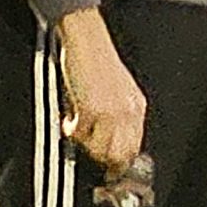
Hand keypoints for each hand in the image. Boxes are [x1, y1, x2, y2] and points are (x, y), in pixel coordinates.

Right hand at [55, 7, 145, 175]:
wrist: (87, 38)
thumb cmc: (96, 58)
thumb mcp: (116, 89)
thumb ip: (117, 113)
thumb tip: (105, 137)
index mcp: (137, 107)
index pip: (134, 146)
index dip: (119, 160)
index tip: (107, 167)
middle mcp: (129, 113)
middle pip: (120, 154)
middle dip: (101, 157)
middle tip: (86, 149)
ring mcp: (112, 114)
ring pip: (100, 150)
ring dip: (85, 144)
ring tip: (76, 129)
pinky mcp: (93, 111)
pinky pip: (80, 135)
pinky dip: (71, 130)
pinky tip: (68, 118)